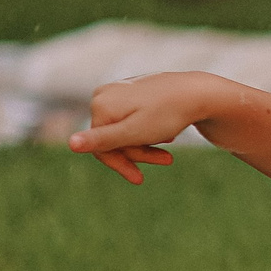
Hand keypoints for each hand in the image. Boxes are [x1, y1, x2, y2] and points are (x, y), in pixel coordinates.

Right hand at [69, 73, 222, 182]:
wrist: (200, 91)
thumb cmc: (168, 114)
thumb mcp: (135, 132)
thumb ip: (103, 139)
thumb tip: (70, 144)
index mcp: (100, 105)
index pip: (99, 146)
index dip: (119, 164)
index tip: (139, 179)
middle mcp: (102, 94)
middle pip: (112, 137)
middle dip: (137, 152)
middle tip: (167, 160)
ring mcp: (117, 90)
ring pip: (124, 129)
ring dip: (146, 142)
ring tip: (169, 143)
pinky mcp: (131, 91)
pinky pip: (133, 119)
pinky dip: (148, 131)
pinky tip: (168, 133)